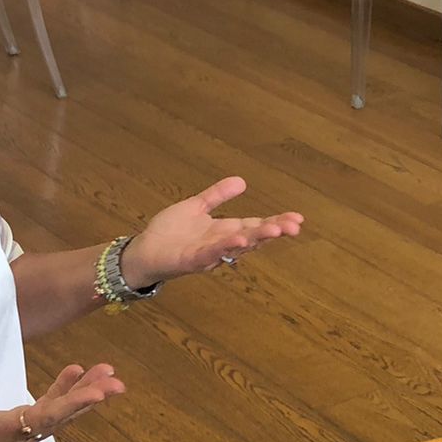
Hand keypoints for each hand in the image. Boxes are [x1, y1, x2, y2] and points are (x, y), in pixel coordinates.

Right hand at [0, 364, 125, 441]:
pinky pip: (47, 407)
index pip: (45, 419)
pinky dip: (63, 390)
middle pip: (61, 416)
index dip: (72, 404)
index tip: (99, 393)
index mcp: (5, 437)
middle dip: (90, 399)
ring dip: (83, 392)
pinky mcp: (16, 424)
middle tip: (117, 382)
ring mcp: (21, 432)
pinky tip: (76, 372)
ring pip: (59, 412)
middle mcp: (20, 437)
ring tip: (107, 371)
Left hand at [121, 176, 303, 287]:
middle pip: (253, 237)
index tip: (298, 218)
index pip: (256, 225)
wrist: (144, 251)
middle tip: (295, 226)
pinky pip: (211, 254)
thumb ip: (217, 196)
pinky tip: (239, 240)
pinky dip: (225, 248)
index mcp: (225, 230)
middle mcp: (222, 244)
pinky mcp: (192, 260)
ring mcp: (209, 253)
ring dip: (256, 239)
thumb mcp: (196, 206)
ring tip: (274, 230)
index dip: (277, 222)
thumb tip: (242, 181)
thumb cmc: (169, 233)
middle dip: (274, 231)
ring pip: (237, 246)